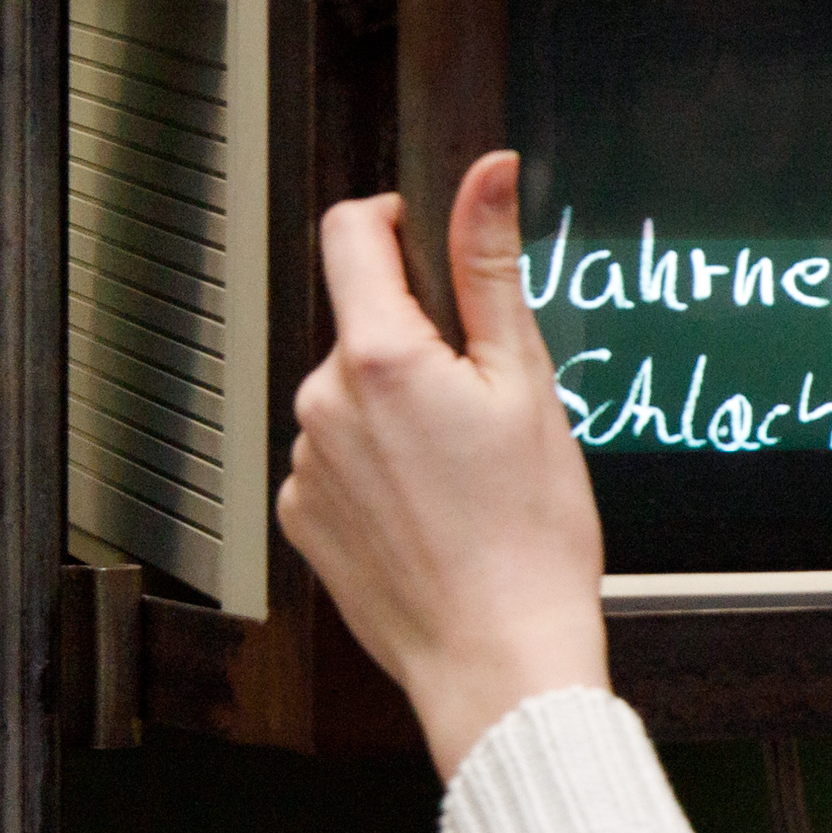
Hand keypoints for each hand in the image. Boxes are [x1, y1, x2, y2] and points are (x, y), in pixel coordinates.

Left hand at [275, 151, 609, 779]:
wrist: (500, 659)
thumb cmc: (529, 537)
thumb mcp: (527, 383)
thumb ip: (491, 267)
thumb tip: (486, 174)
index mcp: (380, 358)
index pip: (350, 232)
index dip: (392, 220)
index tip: (424, 241)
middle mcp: (323, 403)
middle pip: (363, 326)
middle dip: (419, 344)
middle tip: (487, 408)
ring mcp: (306, 464)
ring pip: (352, 398)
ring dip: (398, 412)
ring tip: (463, 477)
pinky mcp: (302, 516)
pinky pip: (338, 460)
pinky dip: (379, 470)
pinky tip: (431, 512)